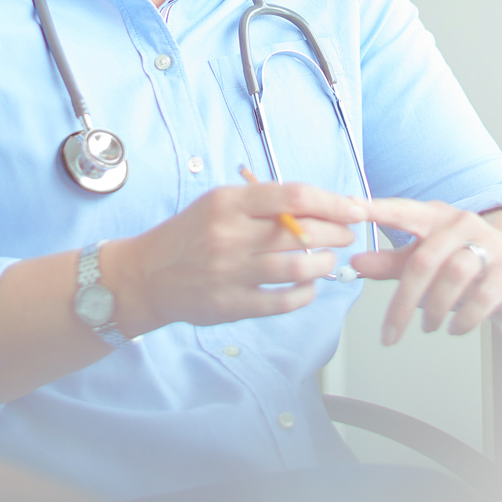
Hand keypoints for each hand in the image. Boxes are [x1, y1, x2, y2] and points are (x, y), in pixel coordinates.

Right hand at [109, 181, 368, 334]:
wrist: (147, 276)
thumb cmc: (190, 235)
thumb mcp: (219, 203)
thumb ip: (263, 202)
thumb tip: (319, 205)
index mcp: (229, 203)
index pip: (293, 196)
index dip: (332, 203)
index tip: (354, 209)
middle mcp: (230, 235)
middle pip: (301, 233)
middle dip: (335, 234)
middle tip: (346, 235)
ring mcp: (230, 273)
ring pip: (297, 268)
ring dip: (323, 265)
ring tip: (328, 261)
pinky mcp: (231, 304)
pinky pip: (282, 301)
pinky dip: (304, 294)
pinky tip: (308, 287)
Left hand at [353, 201, 501, 344]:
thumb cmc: (463, 260)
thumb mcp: (424, 257)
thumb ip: (389, 261)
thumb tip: (356, 262)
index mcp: (435, 216)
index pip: (402, 210)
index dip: (376, 209)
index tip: (350, 209)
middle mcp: (463, 223)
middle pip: (425, 260)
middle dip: (404, 301)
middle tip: (391, 331)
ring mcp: (490, 243)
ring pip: (454, 276)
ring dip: (435, 309)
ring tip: (427, 326)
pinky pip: (482, 296)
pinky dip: (464, 318)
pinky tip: (454, 328)